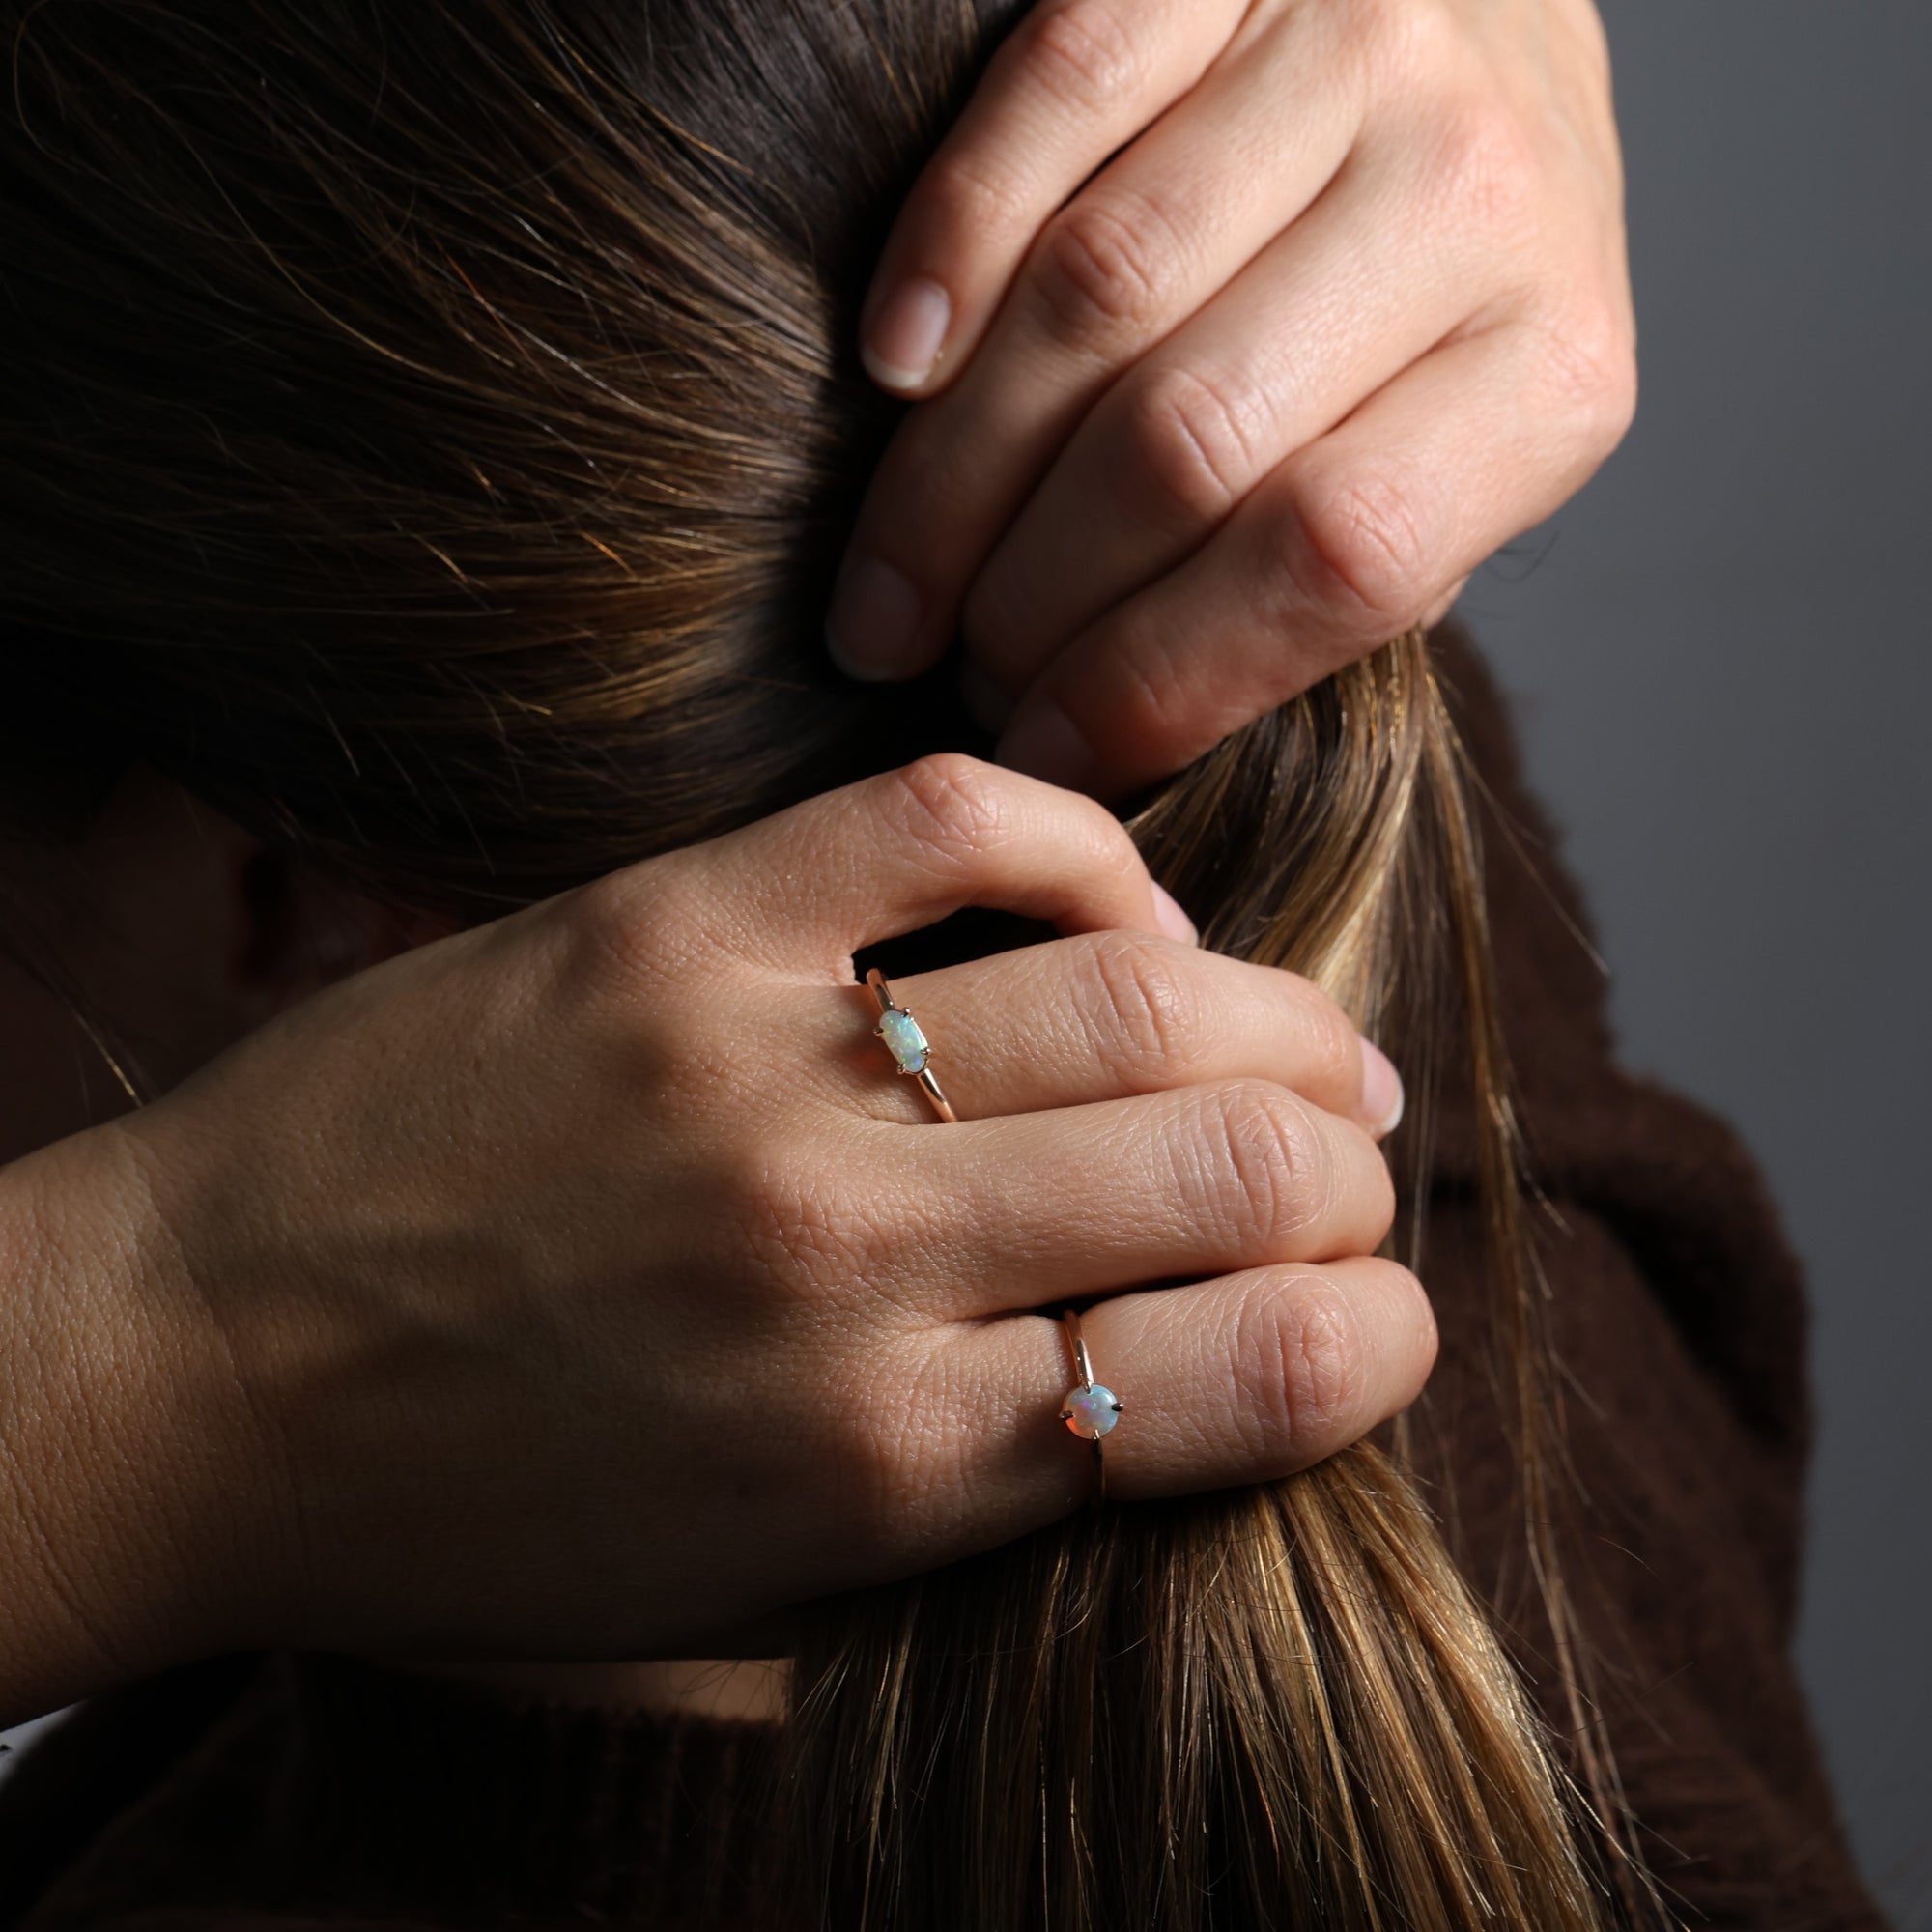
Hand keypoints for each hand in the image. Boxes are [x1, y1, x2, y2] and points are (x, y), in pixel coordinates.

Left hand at [10, 757, 1426, 1701]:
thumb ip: (981, 1516)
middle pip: (1228, 1170)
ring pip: (1132, 999)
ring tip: (1301, 1044)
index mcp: (882, 1471)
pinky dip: (1084, 852)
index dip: (1374, 1342)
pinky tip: (1117, 915)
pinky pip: (948, 825)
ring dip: (1273, 1021)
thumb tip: (1189, 1400)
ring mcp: (755, 1071)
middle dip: (1343, 1170)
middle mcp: (846, 1264)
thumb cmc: (472, 1519)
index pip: (1251, 1383)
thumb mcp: (748, 1603)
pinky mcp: (668, 923)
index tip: (1380, 1317)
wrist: (186, 1374)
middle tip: (1347, 1161)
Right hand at [826, 0, 1634, 796]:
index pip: (1331, 561)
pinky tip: (892, 374)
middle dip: (1029, 598)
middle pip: (1190, 441)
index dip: (1155, 679)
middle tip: (942, 667)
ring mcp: (1358, 47)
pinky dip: (948, 249)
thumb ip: (1326, 576)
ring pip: (1098, 295)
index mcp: (1552, 374)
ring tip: (891, 589)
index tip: (1039, 752)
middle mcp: (1477, 198)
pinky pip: (1054, 103)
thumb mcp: (1450, 458)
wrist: (1495, 21)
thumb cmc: (1438, 298)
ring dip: (954, 475)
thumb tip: (1103, 726)